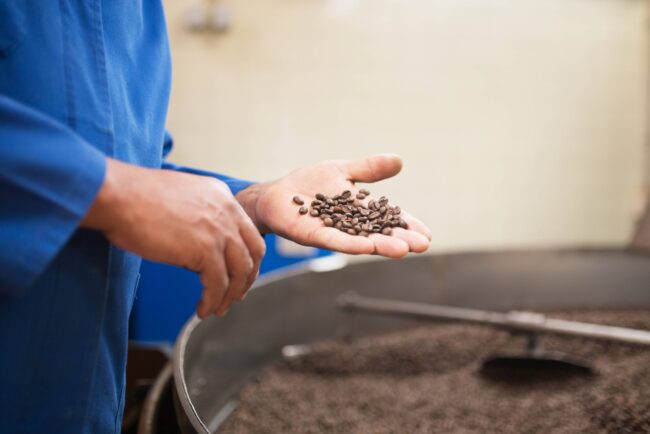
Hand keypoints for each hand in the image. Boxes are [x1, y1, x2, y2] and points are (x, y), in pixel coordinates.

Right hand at [82, 158, 265, 317]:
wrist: (117, 195)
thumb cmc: (133, 197)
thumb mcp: (180, 199)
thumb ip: (197, 218)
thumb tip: (198, 249)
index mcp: (221, 195)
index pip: (247, 229)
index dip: (246, 255)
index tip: (239, 273)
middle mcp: (226, 210)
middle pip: (253, 250)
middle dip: (248, 276)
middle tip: (236, 295)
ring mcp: (218, 229)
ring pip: (239, 270)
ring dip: (231, 294)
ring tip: (217, 308)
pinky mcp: (205, 249)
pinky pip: (218, 284)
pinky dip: (212, 301)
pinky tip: (202, 310)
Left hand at [236, 154, 430, 256]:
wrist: (277, 193)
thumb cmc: (310, 183)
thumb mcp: (343, 171)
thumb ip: (369, 169)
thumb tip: (399, 160)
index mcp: (360, 210)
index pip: (389, 219)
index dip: (407, 226)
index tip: (427, 235)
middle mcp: (350, 225)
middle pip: (380, 234)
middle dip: (400, 239)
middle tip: (423, 246)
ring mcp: (333, 231)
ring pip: (361, 240)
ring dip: (381, 246)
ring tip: (402, 250)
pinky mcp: (313, 234)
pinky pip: (334, 241)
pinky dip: (350, 244)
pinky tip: (366, 247)